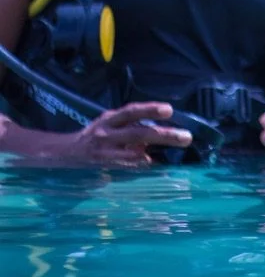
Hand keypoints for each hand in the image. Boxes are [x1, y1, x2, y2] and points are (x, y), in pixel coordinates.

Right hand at [60, 102, 192, 166]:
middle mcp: (107, 134)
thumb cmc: (96, 134)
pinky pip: (127, 167)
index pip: (131, 111)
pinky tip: (157, 166)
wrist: (66, 152)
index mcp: (110, 119)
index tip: (169, 110)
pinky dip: (142, 166)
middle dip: (164, 135)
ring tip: (175, 154)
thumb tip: (161, 130)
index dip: (149, 109)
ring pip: (133, 153)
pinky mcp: (105, 166)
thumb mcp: (111, 123)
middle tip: (186, 137)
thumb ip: (132, 124)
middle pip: (138, 133)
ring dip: (156, 155)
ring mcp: (105, 152)